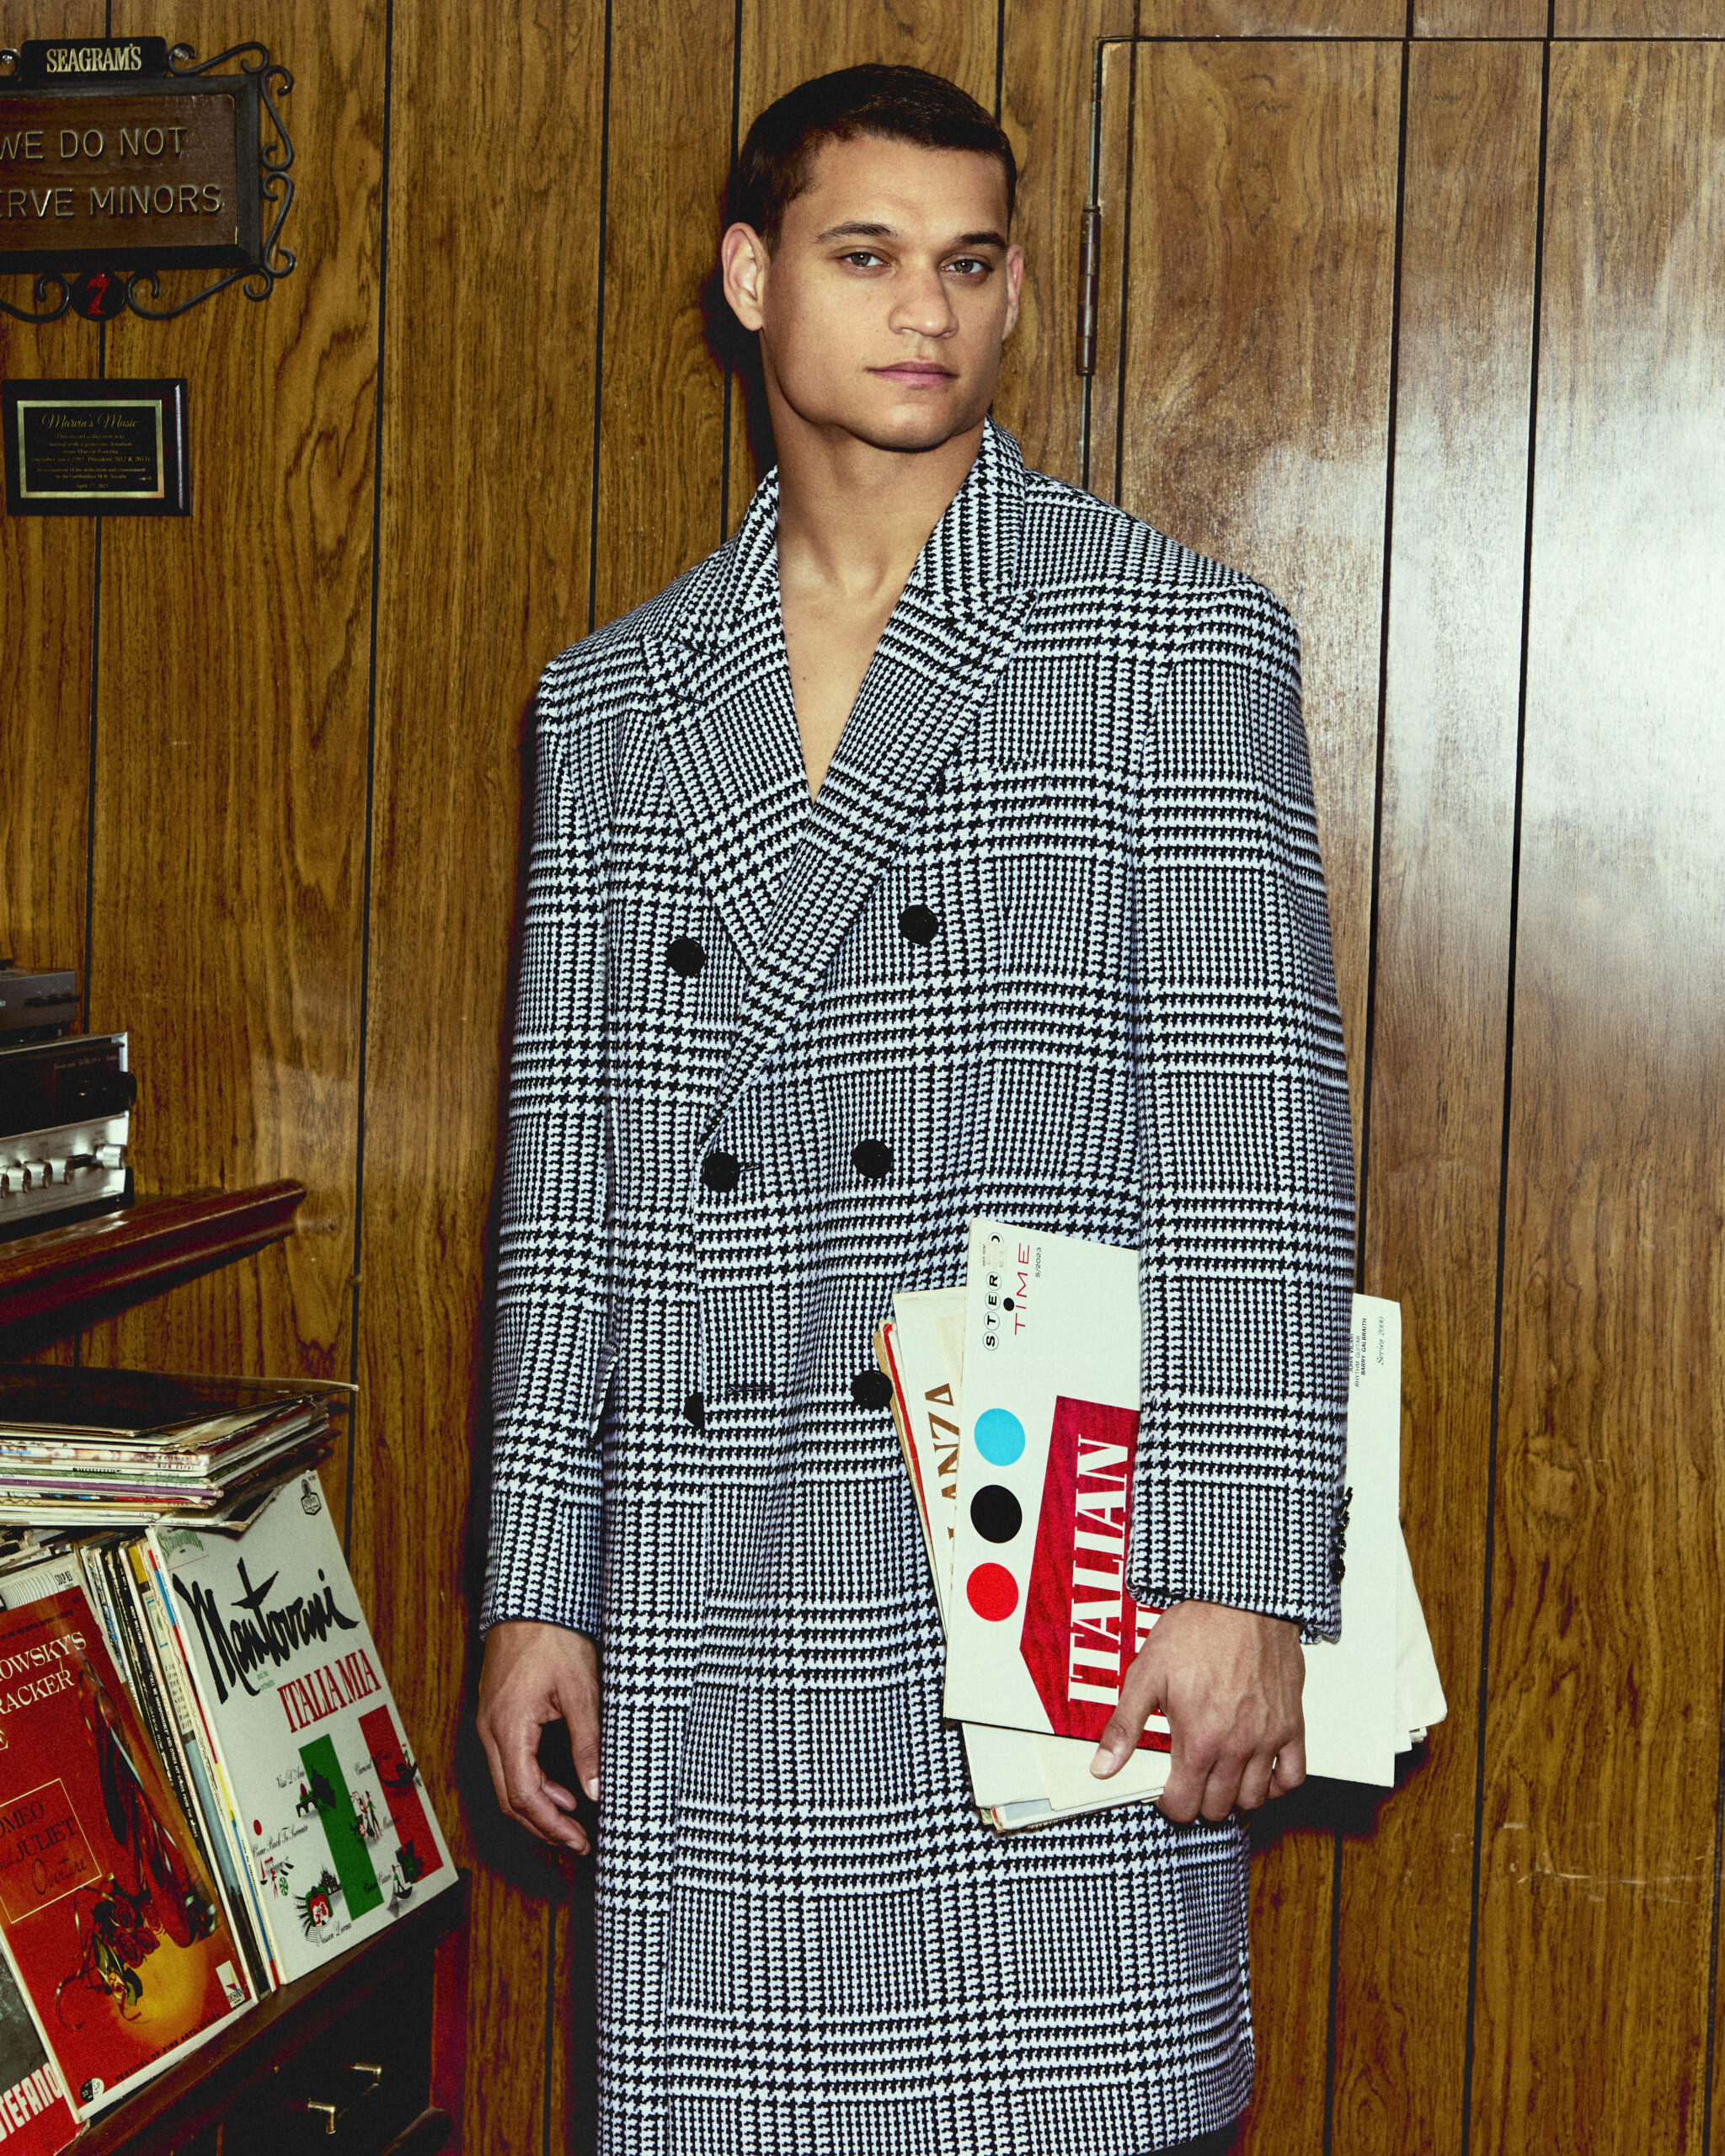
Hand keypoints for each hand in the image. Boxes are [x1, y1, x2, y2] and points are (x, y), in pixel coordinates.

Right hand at [477, 1619, 599, 1852]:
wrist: (532, 1597)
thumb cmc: (554, 1634)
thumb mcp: (581, 1690)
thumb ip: (588, 1743)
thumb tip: (596, 1789)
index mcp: (508, 1728)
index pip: (524, 1796)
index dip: (552, 1827)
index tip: (579, 1841)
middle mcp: (490, 1729)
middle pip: (510, 1798)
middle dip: (543, 1827)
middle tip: (577, 1841)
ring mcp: (490, 1721)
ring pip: (507, 1782)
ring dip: (538, 1807)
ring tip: (572, 1821)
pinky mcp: (497, 1713)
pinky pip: (508, 1761)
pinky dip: (532, 1782)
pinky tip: (560, 1788)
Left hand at [1089, 1600, 1304, 1822]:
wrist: (1241, 1600)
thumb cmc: (1197, 1630)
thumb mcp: (1147, 1674)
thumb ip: (1125, 1726)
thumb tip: (1103, 1766)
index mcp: (1199, 1738)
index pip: (1184, 1804)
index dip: (1170, 1804)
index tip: (1166, 1791)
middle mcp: (1237, 1746)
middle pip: (1218, 1807)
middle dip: (1199, 1801)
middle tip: (1189, 1780)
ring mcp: (1268, 1738)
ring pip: (1254, 1799)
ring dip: (1234, 1798)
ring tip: (1219, 1778)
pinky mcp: (1291, 1725)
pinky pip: (1293, 1776)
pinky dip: (1277, 1785)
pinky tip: (1259, 1774)